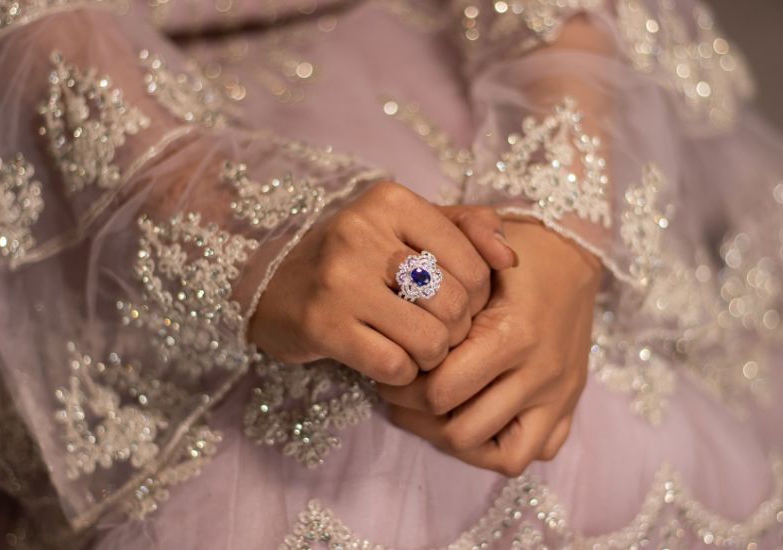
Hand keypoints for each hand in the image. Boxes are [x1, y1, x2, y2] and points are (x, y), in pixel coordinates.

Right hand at [249, 182, 516, 384]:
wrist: (272, 286)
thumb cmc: (355, 258)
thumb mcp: (407, 227)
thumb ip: (466, 228)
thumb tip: (510, 258)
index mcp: (390, 201)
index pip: (473, 263)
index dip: (476, 296)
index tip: (454, 302)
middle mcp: (361, 232)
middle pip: (455, 303)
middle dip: (455, 328)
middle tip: (434, 328)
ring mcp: (339, 280)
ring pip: (430, 339)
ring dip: (430, 355)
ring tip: (412, 345)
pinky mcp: (322, 325)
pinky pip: (396, 366)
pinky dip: (401, 372)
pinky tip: (387, 359)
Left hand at [378, 219, 599, 474]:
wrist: (572, 256)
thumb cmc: (515, 253)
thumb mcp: (472, 251)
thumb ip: (435, 277)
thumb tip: (394, 314)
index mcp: (514, 335)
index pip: (441, 391)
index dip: (403, 386)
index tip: (390, 368)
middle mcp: (540, 374)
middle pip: (461, 430)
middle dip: (419, 417)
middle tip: (400, 392)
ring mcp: (558, 398)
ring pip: (500, 456)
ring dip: (456, 439)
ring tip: (430, 413)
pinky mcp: (568, 409)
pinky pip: (531, 454)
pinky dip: (497, 448)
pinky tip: (472, 419)